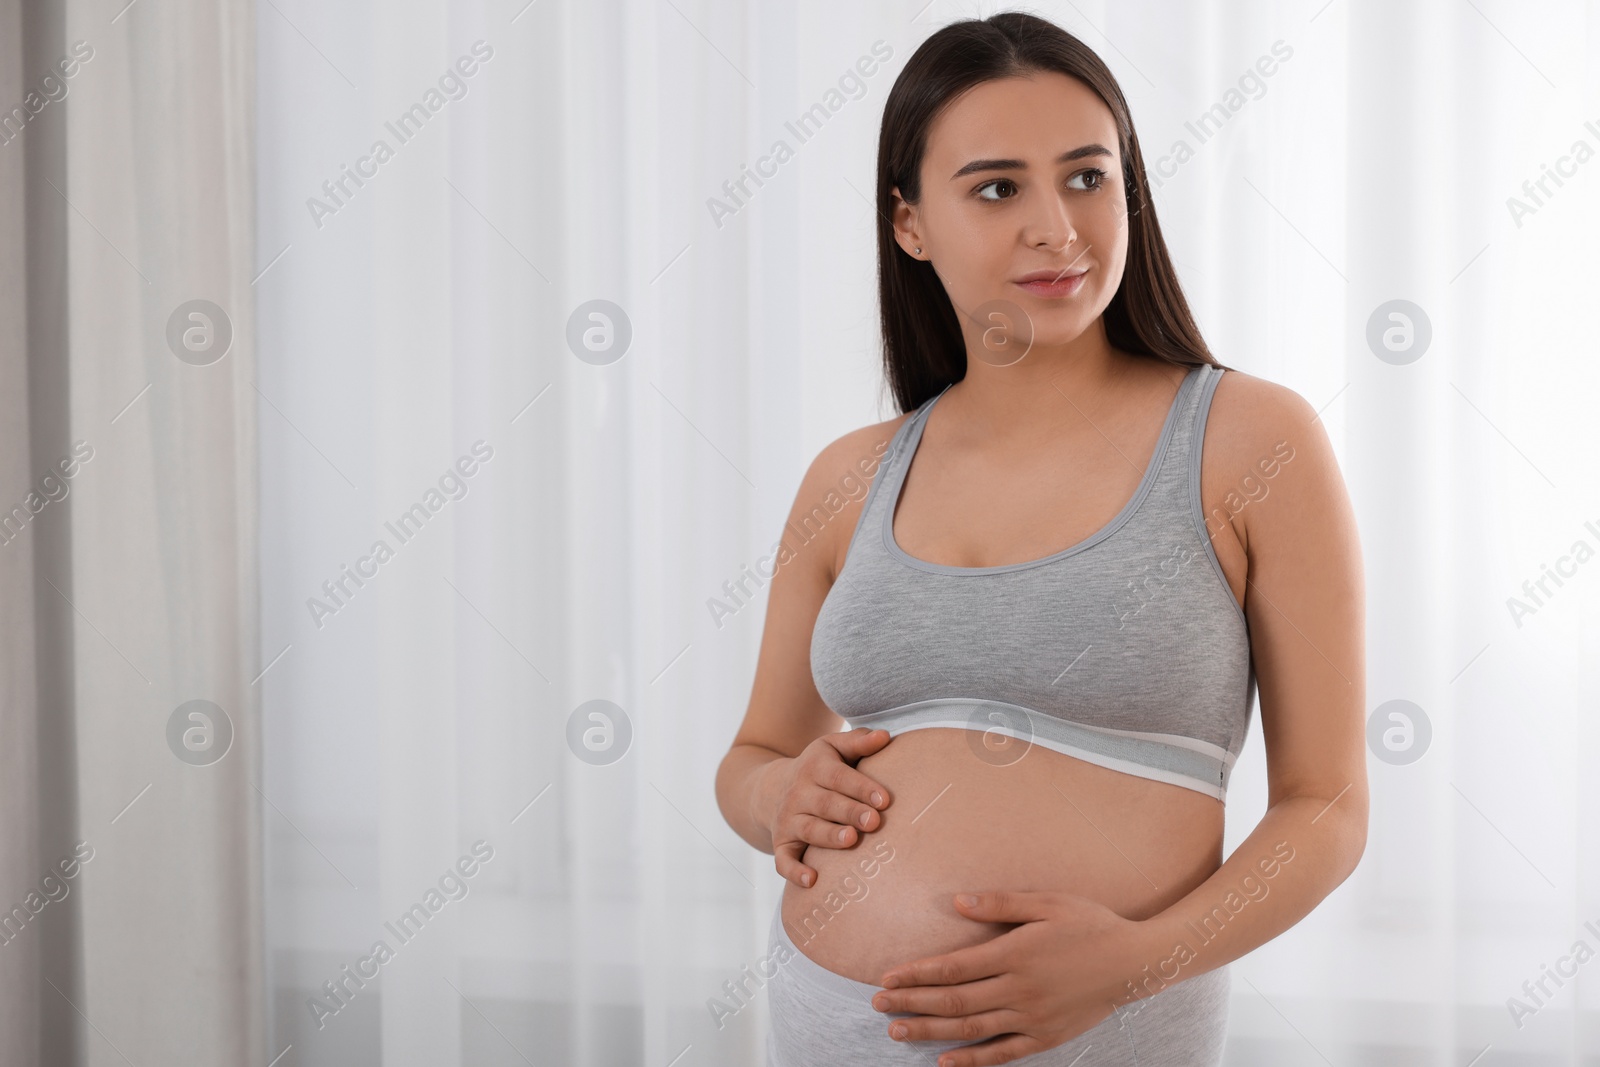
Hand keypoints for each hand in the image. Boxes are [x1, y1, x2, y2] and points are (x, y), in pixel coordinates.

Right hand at [757, 727, 893, 887]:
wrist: (772, 789)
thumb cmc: (819, 769)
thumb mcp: (833, 748)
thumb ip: (859, 742)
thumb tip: (885, 737)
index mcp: (815, 767)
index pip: (840, 777)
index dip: (861, 788)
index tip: (884, 800)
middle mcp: (799, 793)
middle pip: (826, 804)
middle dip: (850, 812)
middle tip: (874, 821)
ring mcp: (788, 819)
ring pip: (809, 830)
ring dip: (829, 837)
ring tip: (851, 840)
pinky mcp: (781, 843)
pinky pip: (784, 860)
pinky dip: (794, 871)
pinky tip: (811, 880)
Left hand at [868, 890, 1157, 1066]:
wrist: (1135, 963)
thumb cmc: (1090, 924)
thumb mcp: (1047, 902)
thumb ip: (1001, 903)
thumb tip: (957, 903)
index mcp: (1015, 953)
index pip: (953, 967)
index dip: (917, 974)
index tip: (887, 977)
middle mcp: (1019, 990)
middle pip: (953, 1000)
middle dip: (911, 1003)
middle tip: (877, 1005)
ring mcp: (1032, 1018)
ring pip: (970, 1029)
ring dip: (930, 1031)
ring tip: (896, 1031)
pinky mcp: (1046, 1037)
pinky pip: (1002, 1054)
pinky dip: (971, 1061)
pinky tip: (944, 1062)